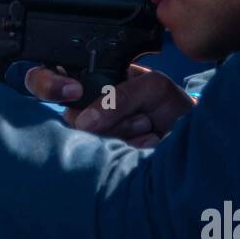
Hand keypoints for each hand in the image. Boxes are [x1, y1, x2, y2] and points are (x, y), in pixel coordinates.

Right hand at [24, 62, 193, 146]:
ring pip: (87, 137)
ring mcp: (91, 137)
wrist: (192, 139)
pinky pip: (103, 154)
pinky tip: (147, 141)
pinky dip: (131, 146)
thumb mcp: (152, 86)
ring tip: (148, 125)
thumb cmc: (170, 107)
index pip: (47, 78)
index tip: (73, 91)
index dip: (49, 84)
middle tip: (138, 115)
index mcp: (90, 82)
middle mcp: (84, 110)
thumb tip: (85, 121)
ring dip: (124, 131)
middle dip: (107, 116)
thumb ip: (121, 94)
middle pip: (68, 115)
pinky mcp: (101, 161)